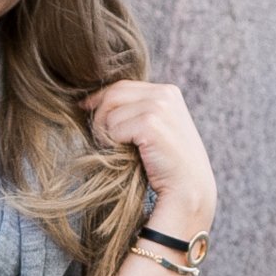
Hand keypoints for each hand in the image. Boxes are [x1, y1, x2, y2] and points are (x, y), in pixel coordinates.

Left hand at [84, 80, 215, 233]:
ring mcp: (159, 106)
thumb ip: (137, 111)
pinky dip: (114, 144)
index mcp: (168, 91)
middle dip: (100, 117)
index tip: (86, 109)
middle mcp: (165, 93)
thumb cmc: (168, 164)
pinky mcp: (150, 123)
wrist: (189, 189)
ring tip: (121, 151)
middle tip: (103, 140)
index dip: (100, 99)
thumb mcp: (157, 129)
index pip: (122, 86)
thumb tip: (96, 101)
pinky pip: (113, 129)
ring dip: (107, 134)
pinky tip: (129, 156)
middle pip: (113, 94)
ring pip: (110, 112)